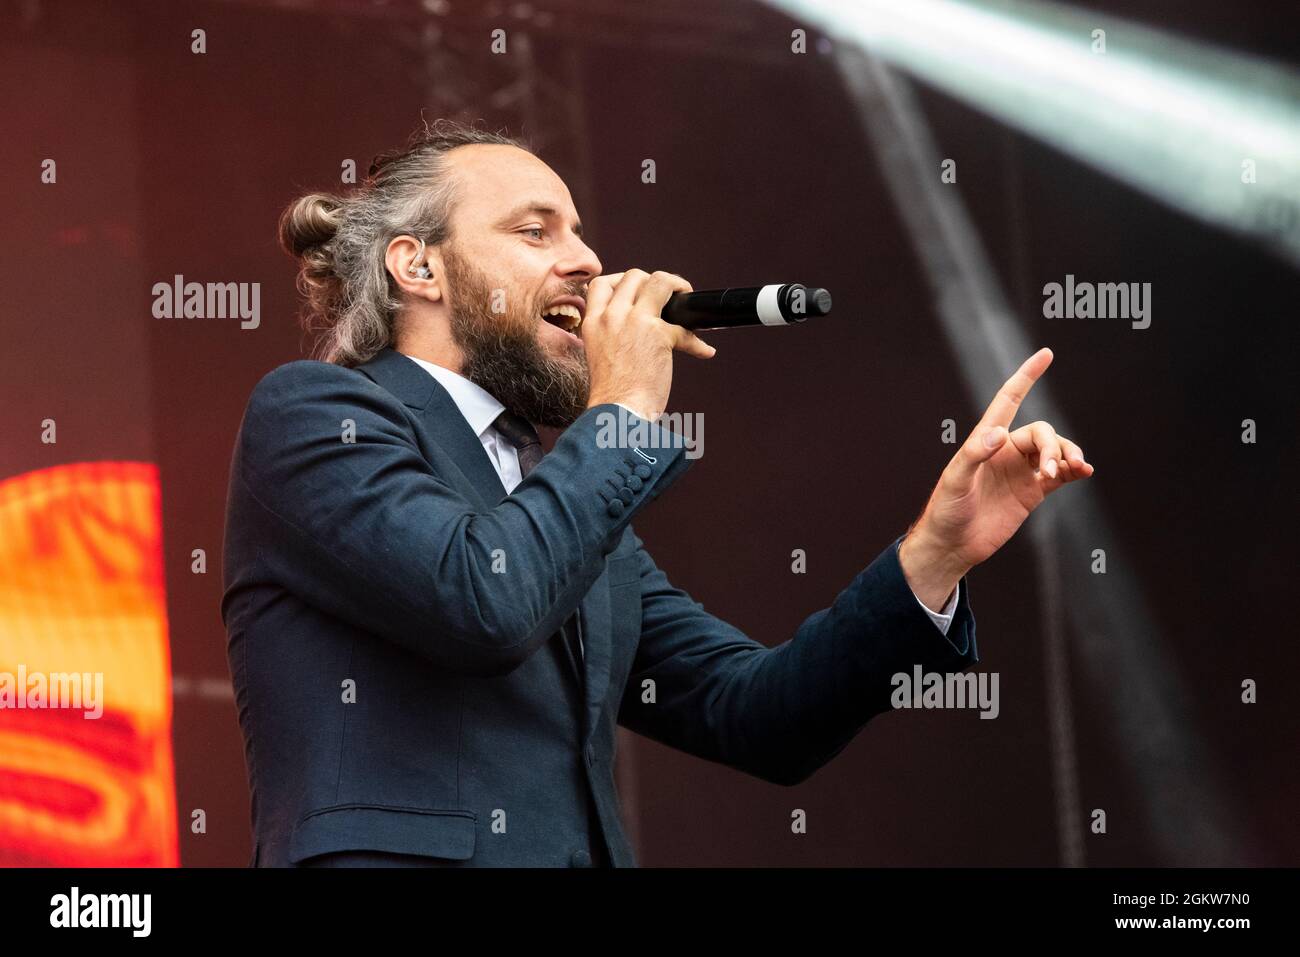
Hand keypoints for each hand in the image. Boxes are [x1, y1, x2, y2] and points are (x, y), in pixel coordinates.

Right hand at [581, 269, 715, 419]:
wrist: (618, 412)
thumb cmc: (612, 393)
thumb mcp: (599, 354)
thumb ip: (611, 333)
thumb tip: (638, 323)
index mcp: (593, 322)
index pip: (601, 283)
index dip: (621, 280)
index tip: (636, 290)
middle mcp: (611, 317)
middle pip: (634, 276)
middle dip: (654, 281)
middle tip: (667, 296)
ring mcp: (635, 322)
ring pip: (660, 282)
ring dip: (678, 286)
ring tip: (686, 298)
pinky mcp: (659, 335)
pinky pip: (685, 328)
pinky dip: (697, 342)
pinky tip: (703, 351)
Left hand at [899, 348, 1094, 606]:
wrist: (952, 545)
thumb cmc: (945, 509)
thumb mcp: (955, 480)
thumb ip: (975, 454)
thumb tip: (1000, 434)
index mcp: (985, 439)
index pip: (1010, 399)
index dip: (1027, 376)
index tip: (1046, 354)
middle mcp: (1007, 450)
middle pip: (1041, 432)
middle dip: (1053, 446)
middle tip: (1052, 470)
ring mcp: (1021, 471)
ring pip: (1055, 450)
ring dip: (1068, 456)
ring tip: (1071, 471)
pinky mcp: (1032, 492)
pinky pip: (1062, 474)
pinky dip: (1076, 469)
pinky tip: (1085, 472)